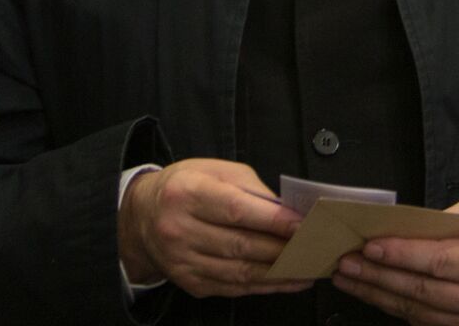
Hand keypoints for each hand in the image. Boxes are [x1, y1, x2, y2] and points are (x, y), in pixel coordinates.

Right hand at [117, 158, 313, 298]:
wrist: (142, 216)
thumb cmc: (185, 187)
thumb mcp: (217, 171)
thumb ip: (253, 190)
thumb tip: (287, 211)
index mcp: (187, 194)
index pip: (237, 211)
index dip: (273, 221)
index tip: (303, 225)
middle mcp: (179, 230)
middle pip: (241, 245)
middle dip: (284, 249)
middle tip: (316, 248)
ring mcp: (183, 261)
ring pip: (240, 272)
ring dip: (280, 273)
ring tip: (309, 267)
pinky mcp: (189, 282)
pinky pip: (233, 288)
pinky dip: (264, 286)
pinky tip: (287, 280)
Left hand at [331, 198, 458, 325]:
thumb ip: (446, 222)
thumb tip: (401, 228)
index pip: (440, 262)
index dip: (402, 255)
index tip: (371, 246)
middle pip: (422, 291)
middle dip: (378, 276)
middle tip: (347, 261)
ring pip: (417, 311)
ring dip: (378, 295)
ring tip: (350, 277)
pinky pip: (424, 322)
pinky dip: (396, 307)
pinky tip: (374, 293)